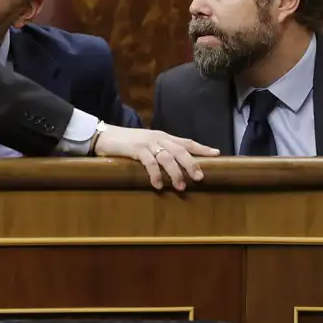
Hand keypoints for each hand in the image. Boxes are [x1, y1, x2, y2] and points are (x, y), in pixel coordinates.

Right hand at [94, 126, 219, 189]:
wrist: (105, 135)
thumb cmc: (127, 143)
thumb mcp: (147, 144)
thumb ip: (160, 150)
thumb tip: (174, 165)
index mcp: (163, 136)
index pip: (186, 142)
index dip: (201, 148)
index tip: (217, 154)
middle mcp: (159, 138)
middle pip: (181, 150)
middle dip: (192, 164)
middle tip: (199, 178)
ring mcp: (148, 143)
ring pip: (168, 158)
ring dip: (175, 173)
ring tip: (180, 187)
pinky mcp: (137, 149)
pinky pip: (150, 163)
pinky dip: (155, 175)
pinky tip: (158, 185)